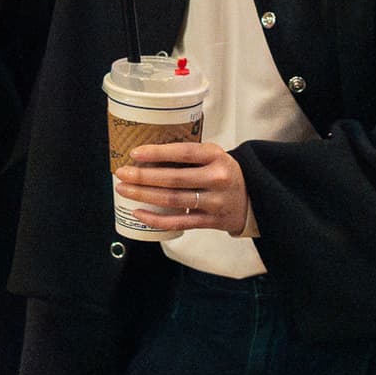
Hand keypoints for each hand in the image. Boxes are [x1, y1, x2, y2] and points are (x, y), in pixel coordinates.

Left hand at [113, 141, 251, 235]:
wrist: (253, 197)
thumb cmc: (223, 172)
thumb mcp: (214, 156)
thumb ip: (188, 155)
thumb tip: (147, 155)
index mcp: (216, 157)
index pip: (184, 152)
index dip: (158, 152)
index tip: (135, 153)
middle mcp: (217, 179)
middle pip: (173, 179)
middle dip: (143, 176)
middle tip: (121, 173)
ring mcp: (214, 202)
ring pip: (172, 200)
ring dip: (144, 195)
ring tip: (124, 189)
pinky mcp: (211, 222)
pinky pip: (178, 222)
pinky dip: (156, 219)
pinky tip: (139, 213)